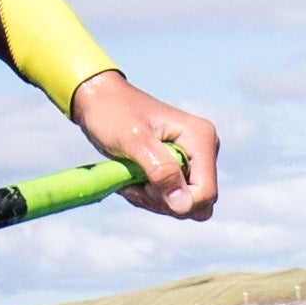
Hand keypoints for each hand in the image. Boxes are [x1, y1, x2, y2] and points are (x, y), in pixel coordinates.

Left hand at [71, 73, 220, 222]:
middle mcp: (203, 151)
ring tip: (130, 174)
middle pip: (195, 203)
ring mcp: (192, 161)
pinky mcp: (179, 169)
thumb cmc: (113, 112)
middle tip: (135, 179)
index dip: (177, 202)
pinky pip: (171, 200)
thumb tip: (183, 205)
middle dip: (162, 200)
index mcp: (201, 138)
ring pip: (182, 205)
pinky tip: (133, 176)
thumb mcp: (134, 141)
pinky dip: (148, 195)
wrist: (100, 99)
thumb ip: (161, 171)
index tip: (145, 186)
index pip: (205, 193)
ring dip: (151, 198)